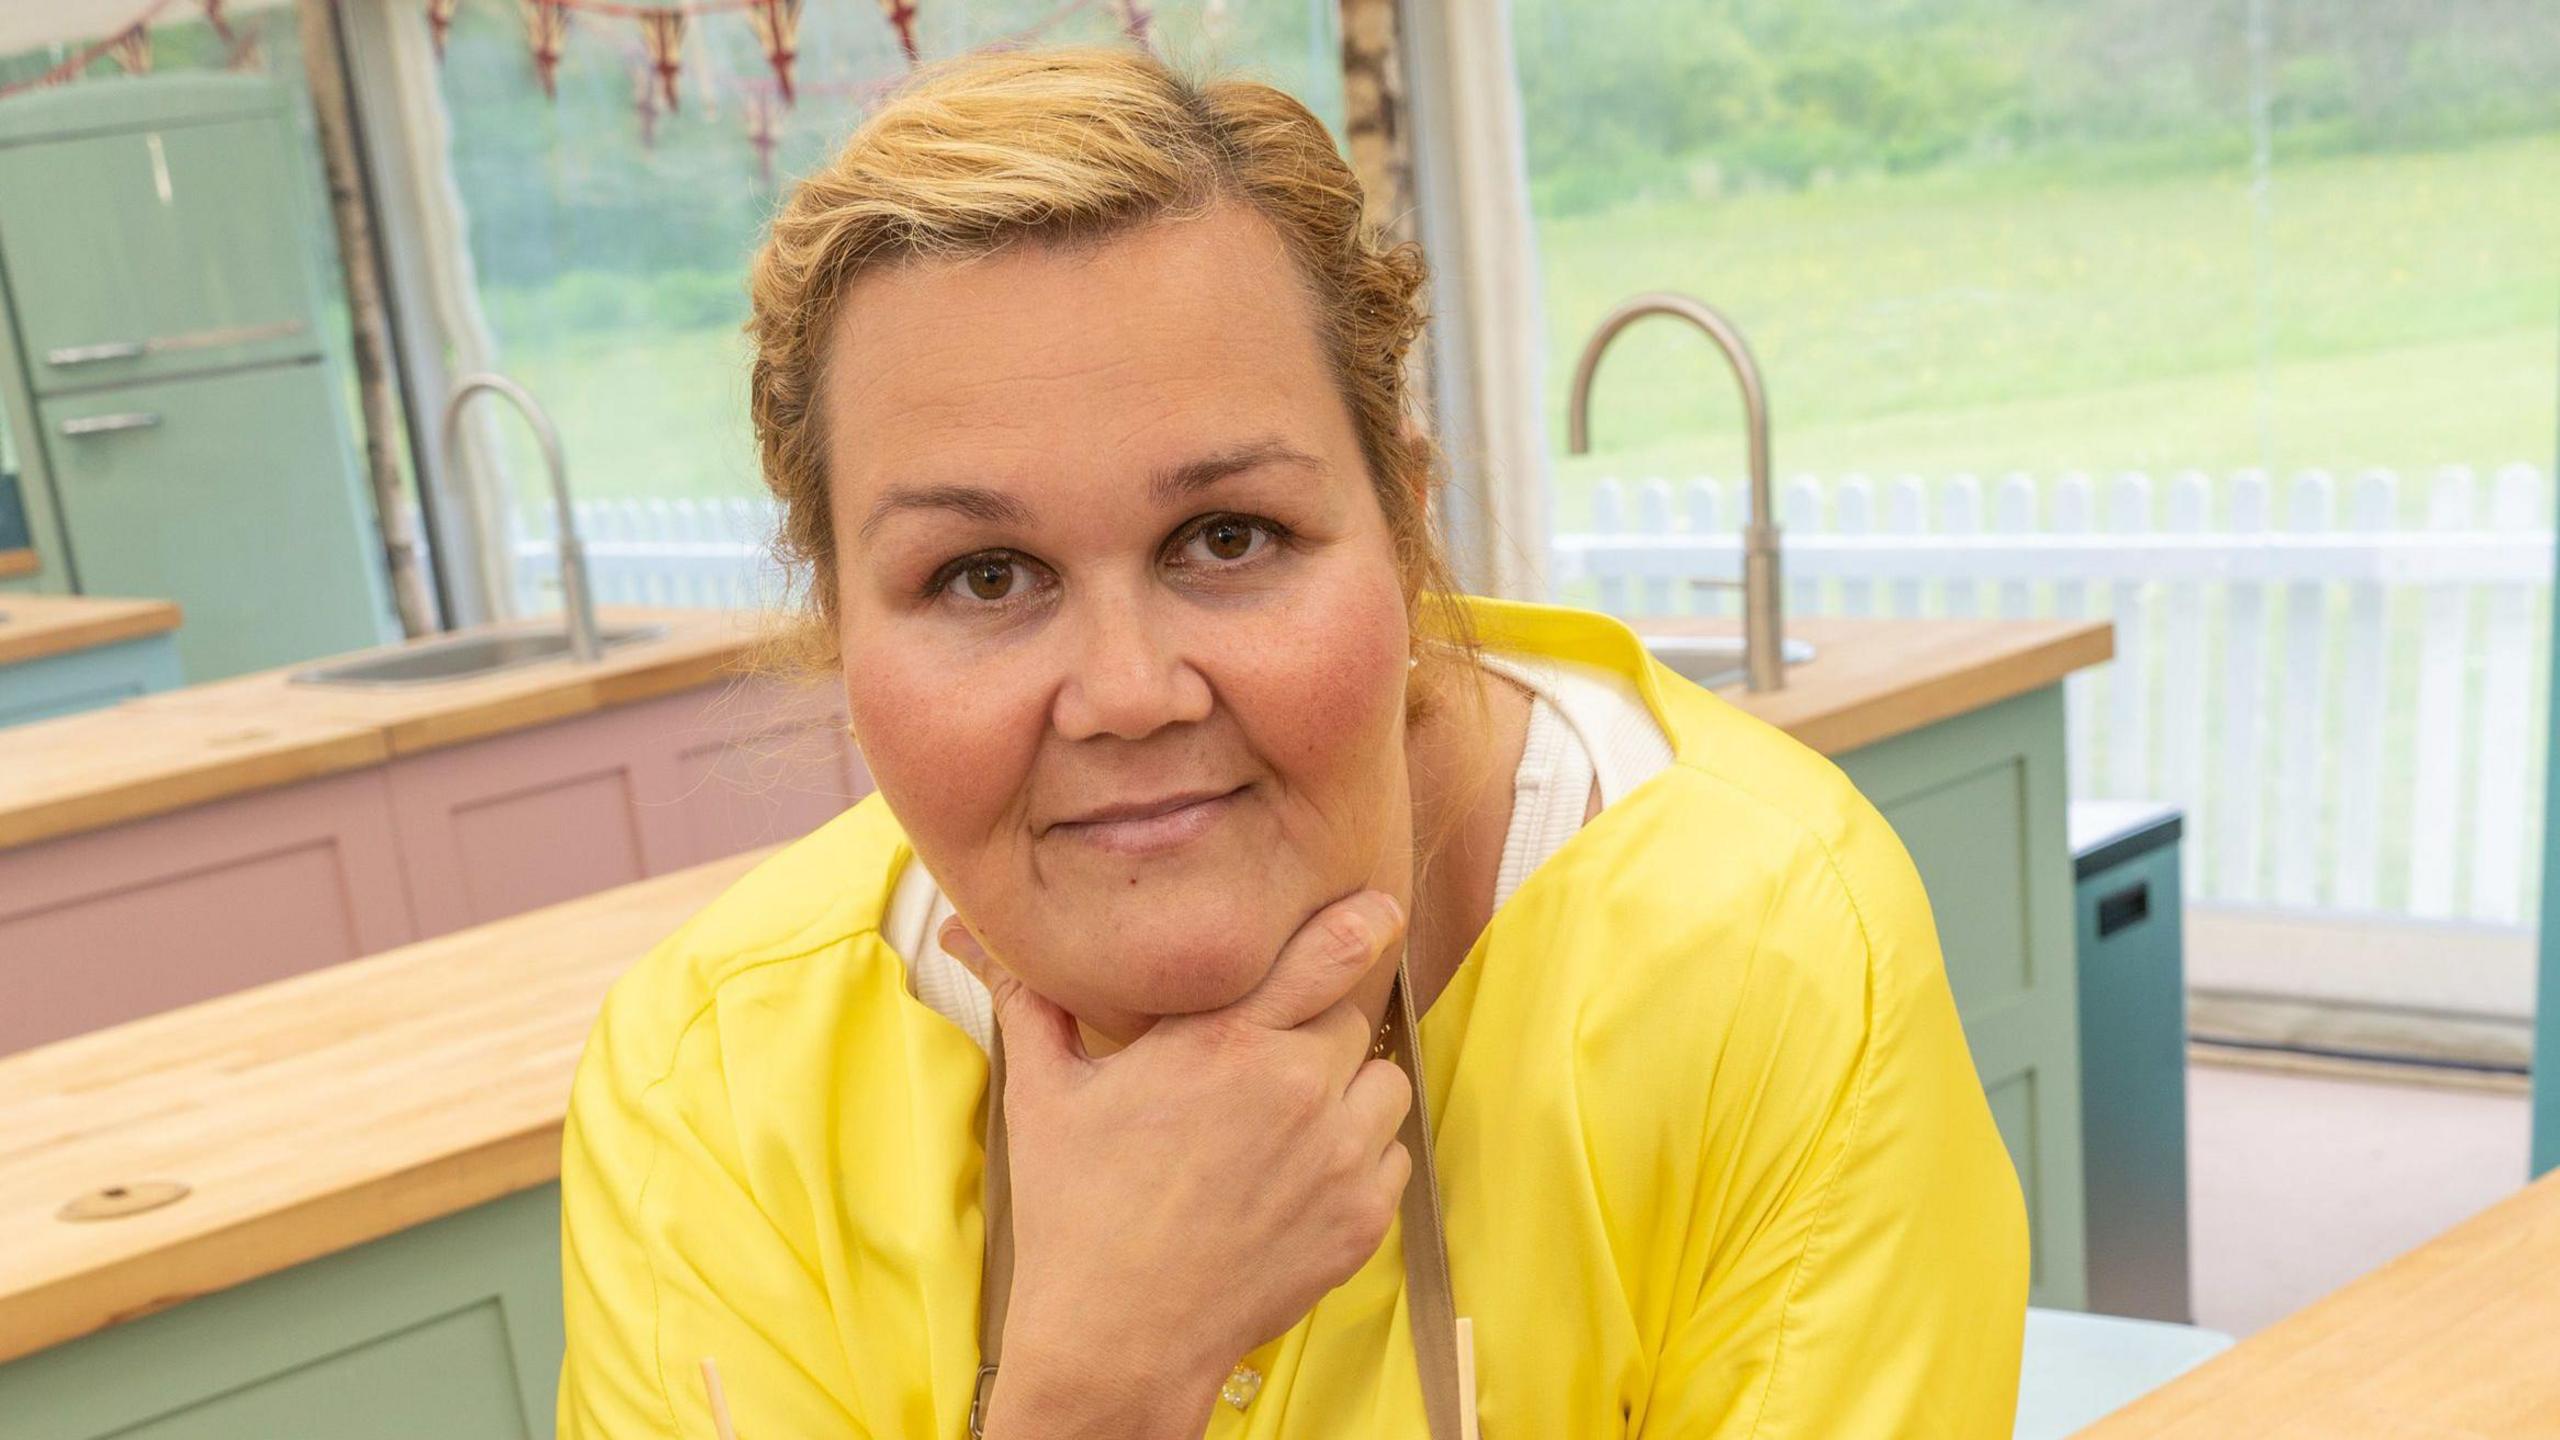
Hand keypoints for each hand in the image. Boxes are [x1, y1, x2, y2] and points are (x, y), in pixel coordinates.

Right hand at [943, 892, 1415, 1435]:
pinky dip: (1360, 1158)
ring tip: (1285, 1123)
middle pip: (1348, 1016)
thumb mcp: (1044, 1097)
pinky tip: (1297, 1179)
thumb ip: (1034, 1006)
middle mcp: (1296, 1088)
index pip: (1331, 949)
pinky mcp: (1362, 1218)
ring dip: (1347, 1092)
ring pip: (1381, 1084)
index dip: (1361, 921)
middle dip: (1312, 1031)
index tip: (1375, 909)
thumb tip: (987, 942)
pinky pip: (1391, 1155)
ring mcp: (1338, 1157)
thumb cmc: (1077, 1217)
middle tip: (1261, 1069)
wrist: (1119, 1339)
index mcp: (1225, 1041)